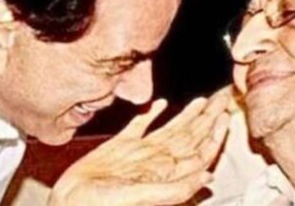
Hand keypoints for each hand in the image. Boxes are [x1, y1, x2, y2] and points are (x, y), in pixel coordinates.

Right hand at [48, 88, 230, 205]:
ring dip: (187, 116)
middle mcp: (155, 162)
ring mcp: (138, 154)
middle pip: (190, 136)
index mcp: (164, 173)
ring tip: (202, 102)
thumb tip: (207, 177)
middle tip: (223, 99)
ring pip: (170, 130)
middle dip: (208, 118)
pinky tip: (159, 105)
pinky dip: (151, 115)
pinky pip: (139, 127)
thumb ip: (173, 189)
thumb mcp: (139, 198)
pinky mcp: (117, 147)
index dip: (215, 135)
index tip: (227, 117)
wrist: (67, 204)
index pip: (199, 151)